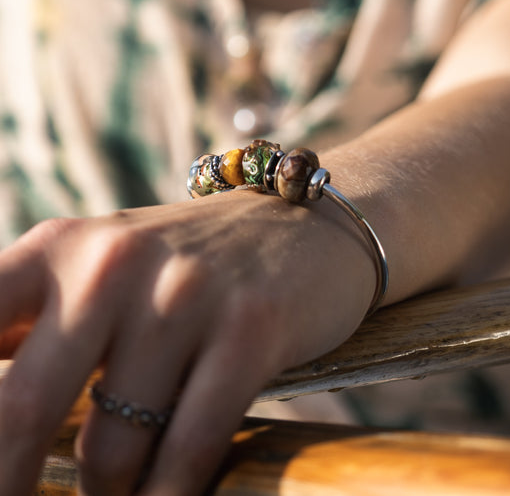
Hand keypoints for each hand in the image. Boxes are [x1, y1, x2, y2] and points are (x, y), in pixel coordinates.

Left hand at [0, 189, 374, 494]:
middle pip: (21, 410)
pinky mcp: (250, 326)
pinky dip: (169, 494)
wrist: (294, 227)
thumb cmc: (188, 264)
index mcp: (58, 246)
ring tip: (118, 485)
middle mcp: (114, 262)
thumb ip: (36, 326)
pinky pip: (190, 446)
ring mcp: (187, 293)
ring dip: (109, 490)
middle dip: (10, 484)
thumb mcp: (104, 270)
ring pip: (114, 447)